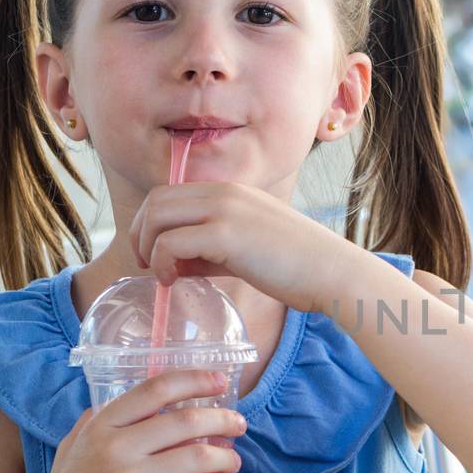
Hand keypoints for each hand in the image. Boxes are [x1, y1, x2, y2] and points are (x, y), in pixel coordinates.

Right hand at [16, 370, 247, 472]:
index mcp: (100, 427)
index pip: (154, 389)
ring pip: (197, 457)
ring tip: (233, 462)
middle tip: (238, 426)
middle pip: (185, 421)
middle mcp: (115, 448)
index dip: (194, 380)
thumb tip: (118, 401)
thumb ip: (94, 425)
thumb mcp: (71, 452)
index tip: (220, 381)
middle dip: (222, 420)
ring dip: (226, 458)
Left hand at [129, 182, 355, 312]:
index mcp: (231, 192)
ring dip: (148, 247)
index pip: (169, 194)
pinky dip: (162, 263)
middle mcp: (224, 193)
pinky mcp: (225, 234)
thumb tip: (175, 264)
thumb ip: (211, 249)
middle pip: (156, 201)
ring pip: (157, 217)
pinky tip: (174, 280)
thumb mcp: (248, 248)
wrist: (332, 273)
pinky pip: (171, 243)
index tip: (154, 254)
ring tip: (161, 274)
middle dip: (140, 233)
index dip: (151, 223)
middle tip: (147, 265)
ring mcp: (224, 210)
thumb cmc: (297, 267)